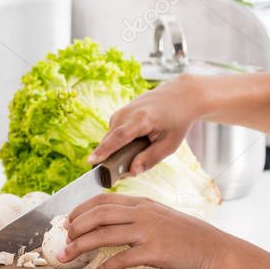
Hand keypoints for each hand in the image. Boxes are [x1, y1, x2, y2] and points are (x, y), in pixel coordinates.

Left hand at [61, 193, 226, 268]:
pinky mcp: (154, 251)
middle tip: (63, 238)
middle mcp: (143, 213)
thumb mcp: (162, 216)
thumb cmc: (189, 236)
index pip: (104, 199)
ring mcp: (148, 231)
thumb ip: (139, 216)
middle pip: (98, 214)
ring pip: (104, 234)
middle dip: (75, 226)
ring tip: (68, 256)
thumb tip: (113, 223)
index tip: (68, 219)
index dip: (81, 209)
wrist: (215, 250)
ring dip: (81, 246)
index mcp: (143, 203)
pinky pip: (121, 259)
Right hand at [87, 75, 202, 174]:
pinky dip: (120, 145)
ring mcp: (120, 113)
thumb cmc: (176, 121)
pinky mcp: (118, 116)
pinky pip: (113, 136)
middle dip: (113, 160)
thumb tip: (131, 173)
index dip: (105, 150)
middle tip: (128, 172)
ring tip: (140, 151)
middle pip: (111, 142)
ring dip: (119, 153)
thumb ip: (150, 159)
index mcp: (141, 119)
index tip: (91, 161)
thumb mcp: (170, 144)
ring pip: (111, 141)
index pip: (119, 137)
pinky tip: (137, 144)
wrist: (178, 96)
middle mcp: (126, 113)